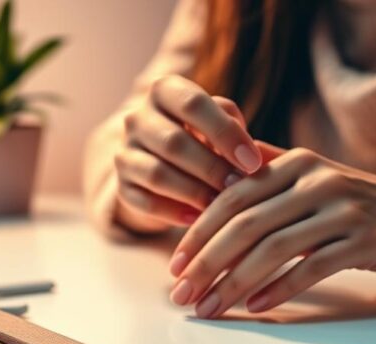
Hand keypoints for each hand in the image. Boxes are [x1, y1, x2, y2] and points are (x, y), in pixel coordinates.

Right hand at [112, 75, 263, 231]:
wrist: (168, 164)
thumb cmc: (206, 139)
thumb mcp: (222, 125)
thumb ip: (235, 130)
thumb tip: (254, 156)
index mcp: (165, 91)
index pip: (192, 104)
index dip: (225, 132)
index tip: (253, 161)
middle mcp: (137, 117)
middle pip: (174, 142)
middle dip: (212, 168)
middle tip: (240, 187)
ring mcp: (125, 152)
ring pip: (157, 174)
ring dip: (194, 192)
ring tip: (221, 206)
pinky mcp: (122, 186)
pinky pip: (145, 202)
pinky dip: (173, 213)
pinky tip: (198, 219)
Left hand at [168, 146, 375, 317]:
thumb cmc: (351, 200)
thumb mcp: (306, 178)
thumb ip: (262, 177)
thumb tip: (207, 189)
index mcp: (293, 164)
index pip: (231, 198)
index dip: (198, 233)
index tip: (176, 264)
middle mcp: (314, 182)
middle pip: (246, 225)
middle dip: (207, 264)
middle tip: (183, 294)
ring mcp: (340, 211)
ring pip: (273, 250)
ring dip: (234, 284)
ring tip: (211, 308)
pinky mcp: (361, 241)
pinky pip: (310, 269)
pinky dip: (278, 289)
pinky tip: (255, 306)